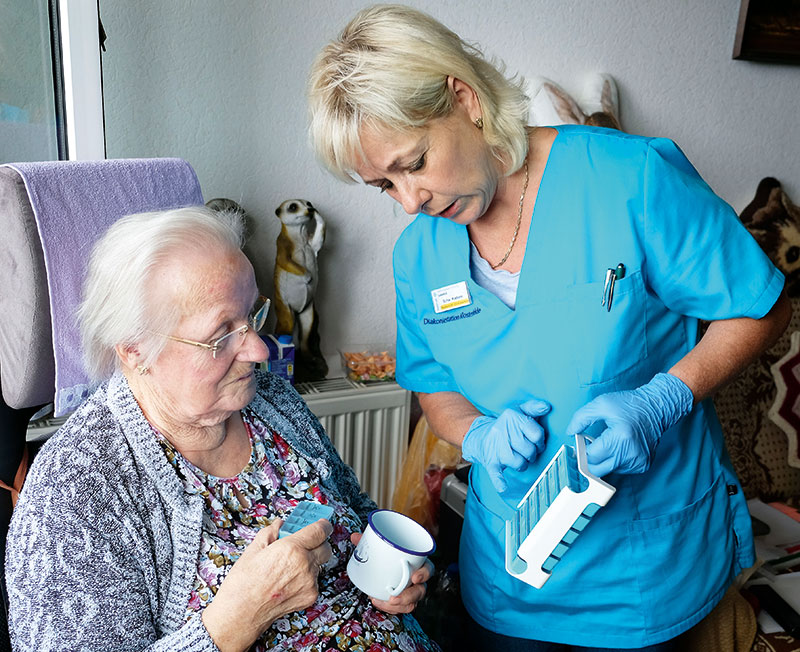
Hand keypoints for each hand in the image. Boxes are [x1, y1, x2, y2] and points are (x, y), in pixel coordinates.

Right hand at [202, 518, 332, 651]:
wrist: (241, 614)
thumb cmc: (243, 584)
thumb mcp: (253, 550)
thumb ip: (270, 532)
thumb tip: (279, 524)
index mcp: (292, 549)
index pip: (320, 530)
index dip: (323, 524)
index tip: (321, 523)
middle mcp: (304, 565)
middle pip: (325, 547)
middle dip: (318, 542)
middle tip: (304, 542)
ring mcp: (309, 582)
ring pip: (320, 564)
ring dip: (311, 560)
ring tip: (290, 565)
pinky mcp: (310, 596)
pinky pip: (315, 580)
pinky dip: (307, 577)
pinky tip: (289, 579)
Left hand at [350, 532, 432, 613]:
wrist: (386, 567)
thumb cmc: (389, 555)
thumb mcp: (382, 546)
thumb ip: (370, 541)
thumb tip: (355, 537)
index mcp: (418, 564)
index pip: (428, 569)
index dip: (424, 574)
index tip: (414, 577)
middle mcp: (418, 580)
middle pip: (420, 591)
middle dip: (408, 596)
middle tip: (394, 597)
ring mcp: (411, 591)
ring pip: (411, 603)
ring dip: (398, 606)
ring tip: (385, 602)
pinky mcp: (403, 600)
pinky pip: (400, 608)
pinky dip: (389, 607)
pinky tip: (377, 600)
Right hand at [461, 398, 550, 492]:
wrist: (479, 436)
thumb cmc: (505, 426)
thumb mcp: (518, 412)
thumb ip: (533, 408)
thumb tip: (546, 407)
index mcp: (512, 418)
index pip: (537, 434)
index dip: (540, 441)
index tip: (536, 441)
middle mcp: (502, 431)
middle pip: (529, 450)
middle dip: (531, 453)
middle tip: (526, 450)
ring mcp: (496, 448)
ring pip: (519, 462)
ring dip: (522, 464)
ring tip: (518, 458)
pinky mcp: (490, 462)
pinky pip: (496, 473)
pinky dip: (499, 481)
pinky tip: (503, 486)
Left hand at [566, 373, 692, 476]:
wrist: (657, 408)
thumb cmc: (629, 404)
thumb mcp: (601, 404)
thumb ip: (581, 418)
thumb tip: (570, 433)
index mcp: (620, 438)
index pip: (592, 456)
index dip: (581, 450)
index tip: (579, 443)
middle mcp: (631, 454)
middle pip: (598, 470)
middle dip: (589, 460)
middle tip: (588, 447)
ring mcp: (638, 462)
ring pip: (608, 470)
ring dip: (603, 460)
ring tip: (607, 442)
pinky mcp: (643, 466)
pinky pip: (620, 469)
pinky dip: (615, 460)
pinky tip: (618, 447)